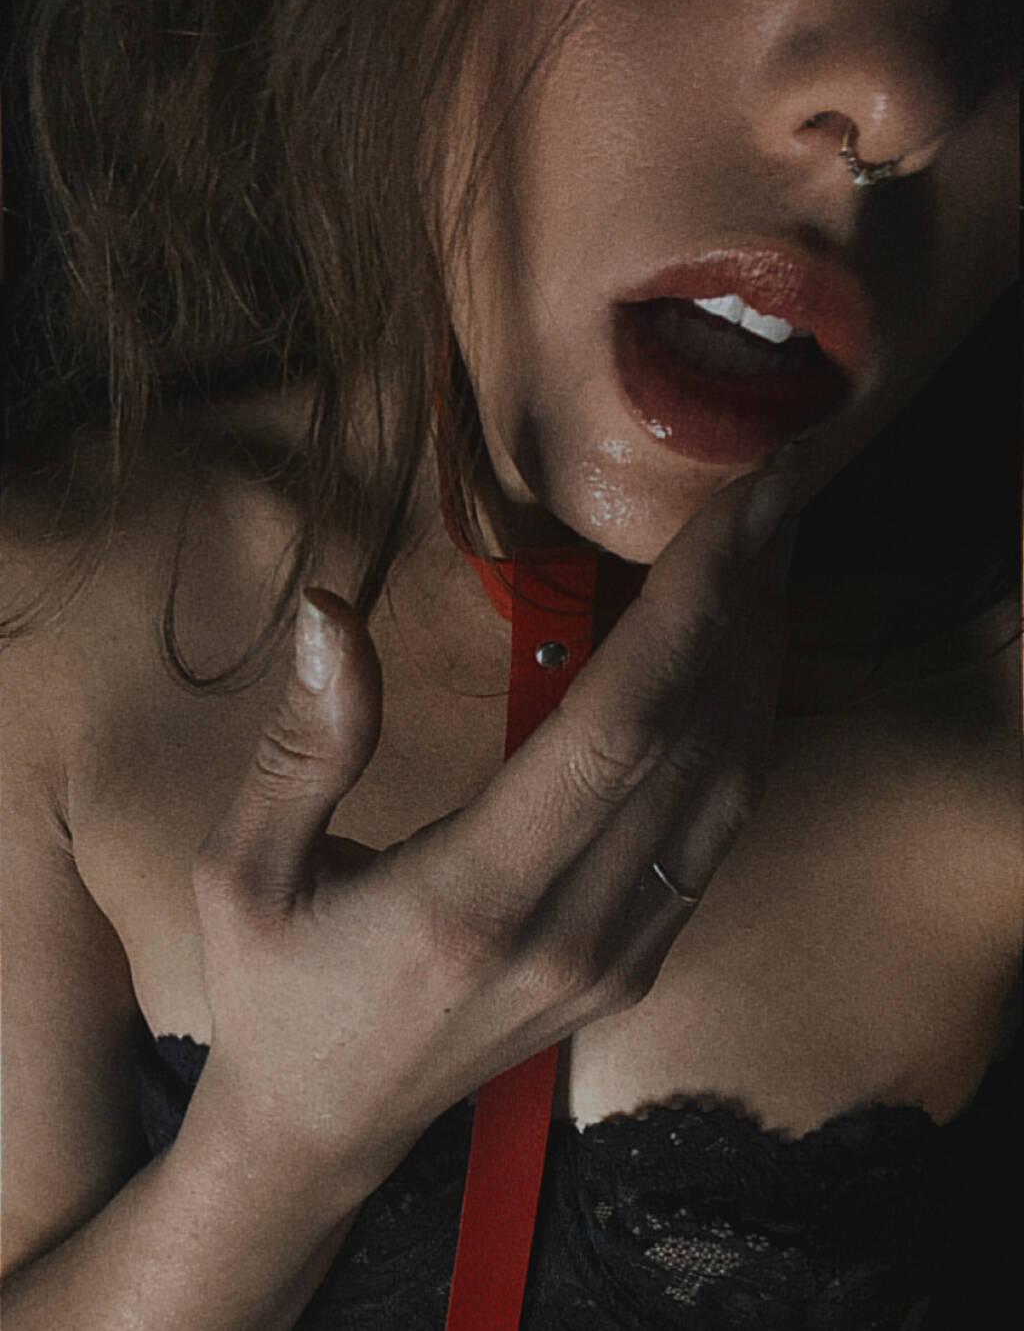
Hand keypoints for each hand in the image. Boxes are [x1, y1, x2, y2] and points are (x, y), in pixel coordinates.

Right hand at [188, 467, 797, 1190]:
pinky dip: (742, 729)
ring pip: (728, 786)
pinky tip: (741, 660)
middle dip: (749, 603)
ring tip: (769, 552)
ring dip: (759, 659)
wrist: (327, 1129)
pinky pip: (716, 830)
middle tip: (780, 491)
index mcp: (473, 899)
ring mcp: (619, 958)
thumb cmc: (277, 991)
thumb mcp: (242, 871)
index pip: (621, 729)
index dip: (693, 607)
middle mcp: (572, 931)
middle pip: (698, 741)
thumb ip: (302, 745)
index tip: (742, 503)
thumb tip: (334, 608)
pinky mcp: (636, 966)